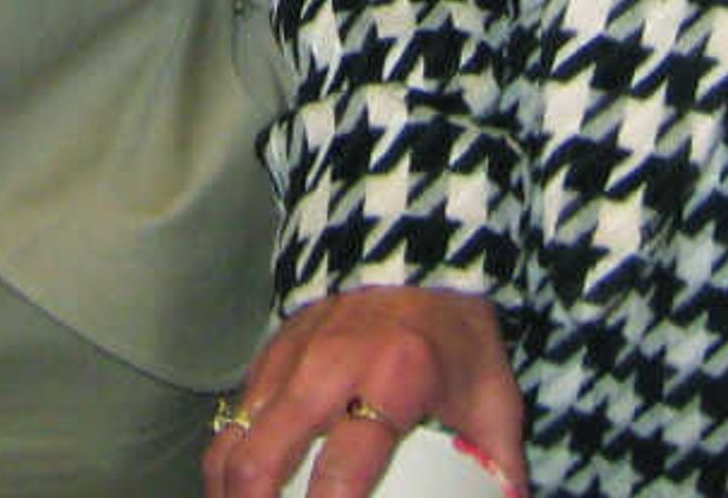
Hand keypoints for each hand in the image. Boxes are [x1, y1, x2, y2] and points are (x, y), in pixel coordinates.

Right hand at [207, 285, 522, 497]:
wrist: (417, 253)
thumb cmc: (456, 341)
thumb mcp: (493, 402)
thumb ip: (500, 471)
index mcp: (393, 377)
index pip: (344, 466)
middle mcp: (328, 367)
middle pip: (262, 461)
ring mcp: (288, 361)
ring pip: (232, 446)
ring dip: (231, 497)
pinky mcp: (266, 359)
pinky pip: (229, 426)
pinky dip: (227, 472)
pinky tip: (242, 497)